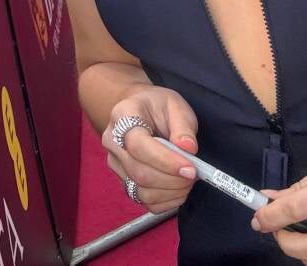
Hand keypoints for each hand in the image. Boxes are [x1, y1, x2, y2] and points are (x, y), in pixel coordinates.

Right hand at [103, 86, 198, 213]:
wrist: (140, 111)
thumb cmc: (158, 106)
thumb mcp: (174, 104)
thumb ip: (183, 125)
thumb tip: (188, 148)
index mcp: (122, 116)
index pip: (138, 145)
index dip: (165, 161)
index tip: (191, 168)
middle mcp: (112, 142)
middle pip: (139, 172)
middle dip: (172, 179)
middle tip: (194, 173)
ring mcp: (116, 164)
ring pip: (141, 191)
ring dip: (171, 192)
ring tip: (188, 179)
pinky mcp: (124, 182)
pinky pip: (144, 202)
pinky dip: (167, 201)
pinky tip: (179, 189)